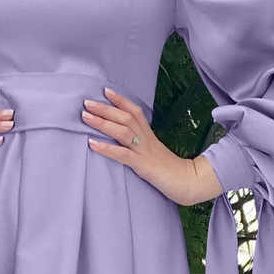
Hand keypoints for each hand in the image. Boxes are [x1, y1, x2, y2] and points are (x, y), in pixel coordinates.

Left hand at [81, 87, 221, 206]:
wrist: (187, 182)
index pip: (134, 111)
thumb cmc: (169, 169)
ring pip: (122, 131)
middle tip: (87, 102)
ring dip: (102, 122)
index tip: (105, 91)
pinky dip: (106, 148)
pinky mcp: (143, 165)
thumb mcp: (153, 151)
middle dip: (105, 108)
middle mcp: (146, 138)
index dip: (120, 100)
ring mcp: (144, 151)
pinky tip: (92, 143)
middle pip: (125, 117)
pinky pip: (122, 154)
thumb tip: (124, 138)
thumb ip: (140, 143)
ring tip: (85, 116)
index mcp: (149, 134)